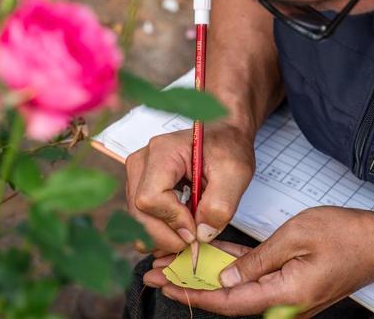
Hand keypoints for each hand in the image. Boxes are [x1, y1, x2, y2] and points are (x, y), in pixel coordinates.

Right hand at [125, 122, 255, 253]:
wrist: (223, 134)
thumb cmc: (228, 147)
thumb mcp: (236, 173)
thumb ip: (220, 206)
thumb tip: (201, 234)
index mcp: (163, 151)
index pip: (151, 198)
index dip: (173, 220)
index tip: (198, 229)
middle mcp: (142, 161)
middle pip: (138, 212)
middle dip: (167, 235)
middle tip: (195, 240)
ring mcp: (138, 173)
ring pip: (137, 219)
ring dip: (163, 235)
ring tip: (190, 232)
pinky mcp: (140, 185)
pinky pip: (141, 217)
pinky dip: (160, 230)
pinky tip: (180, 229)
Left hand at [144, 206, 373, 316]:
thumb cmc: (347, 236)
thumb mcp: (298, 237)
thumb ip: (258, 261)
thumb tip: (225, 280)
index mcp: (285, 294)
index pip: (228, 302)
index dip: (193, 295)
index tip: (165, 284)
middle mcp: (283, 303)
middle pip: (227, 300)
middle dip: (190, 287)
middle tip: (157, 272)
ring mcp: (287, 295)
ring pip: (237, 290)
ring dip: (206, 278)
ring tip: (175, 265)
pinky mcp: (290, 284)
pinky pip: (254, 279)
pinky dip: (230, 270)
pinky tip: (210, 259)